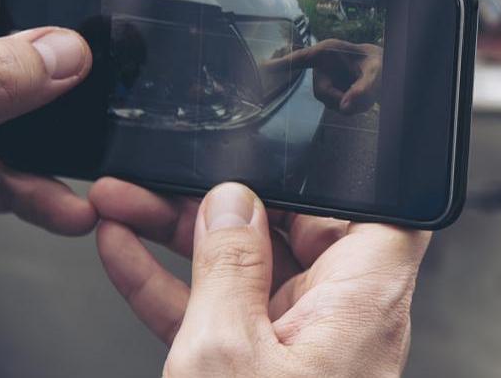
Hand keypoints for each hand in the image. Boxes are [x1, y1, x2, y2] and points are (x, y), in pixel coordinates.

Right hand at [91, 179, 429, 376]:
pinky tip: (128, 256)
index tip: (287, 146)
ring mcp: (306, 346)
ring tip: (125, 203)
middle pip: (296, 231)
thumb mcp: (226, 353)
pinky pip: (226, 314)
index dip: (338, 173)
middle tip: (164, 178)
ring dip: (184, 239)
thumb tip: (234, 204)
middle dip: (225, 201)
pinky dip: (178, 288)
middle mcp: (346, 317)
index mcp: (365, 300)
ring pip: (249, 270)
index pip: (375, 210)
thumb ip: (229, 267)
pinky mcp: (268, 372)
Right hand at [267, 40, 382, 114]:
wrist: (383, 68)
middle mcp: (323, 66)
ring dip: (351, 102)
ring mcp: (326, 81)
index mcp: (328, 51)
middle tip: (364, 95)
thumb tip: (345, 107)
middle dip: (342, 99)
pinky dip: (353, 105)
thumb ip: (364, 89)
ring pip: (331, 102)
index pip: (300, 59)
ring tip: (368, 91)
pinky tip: (362, 95)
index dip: (281, 64)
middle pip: (322, 93)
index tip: (262, 67)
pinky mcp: (331, 92)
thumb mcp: (378, 72)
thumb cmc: (379, 63)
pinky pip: (338, 106)